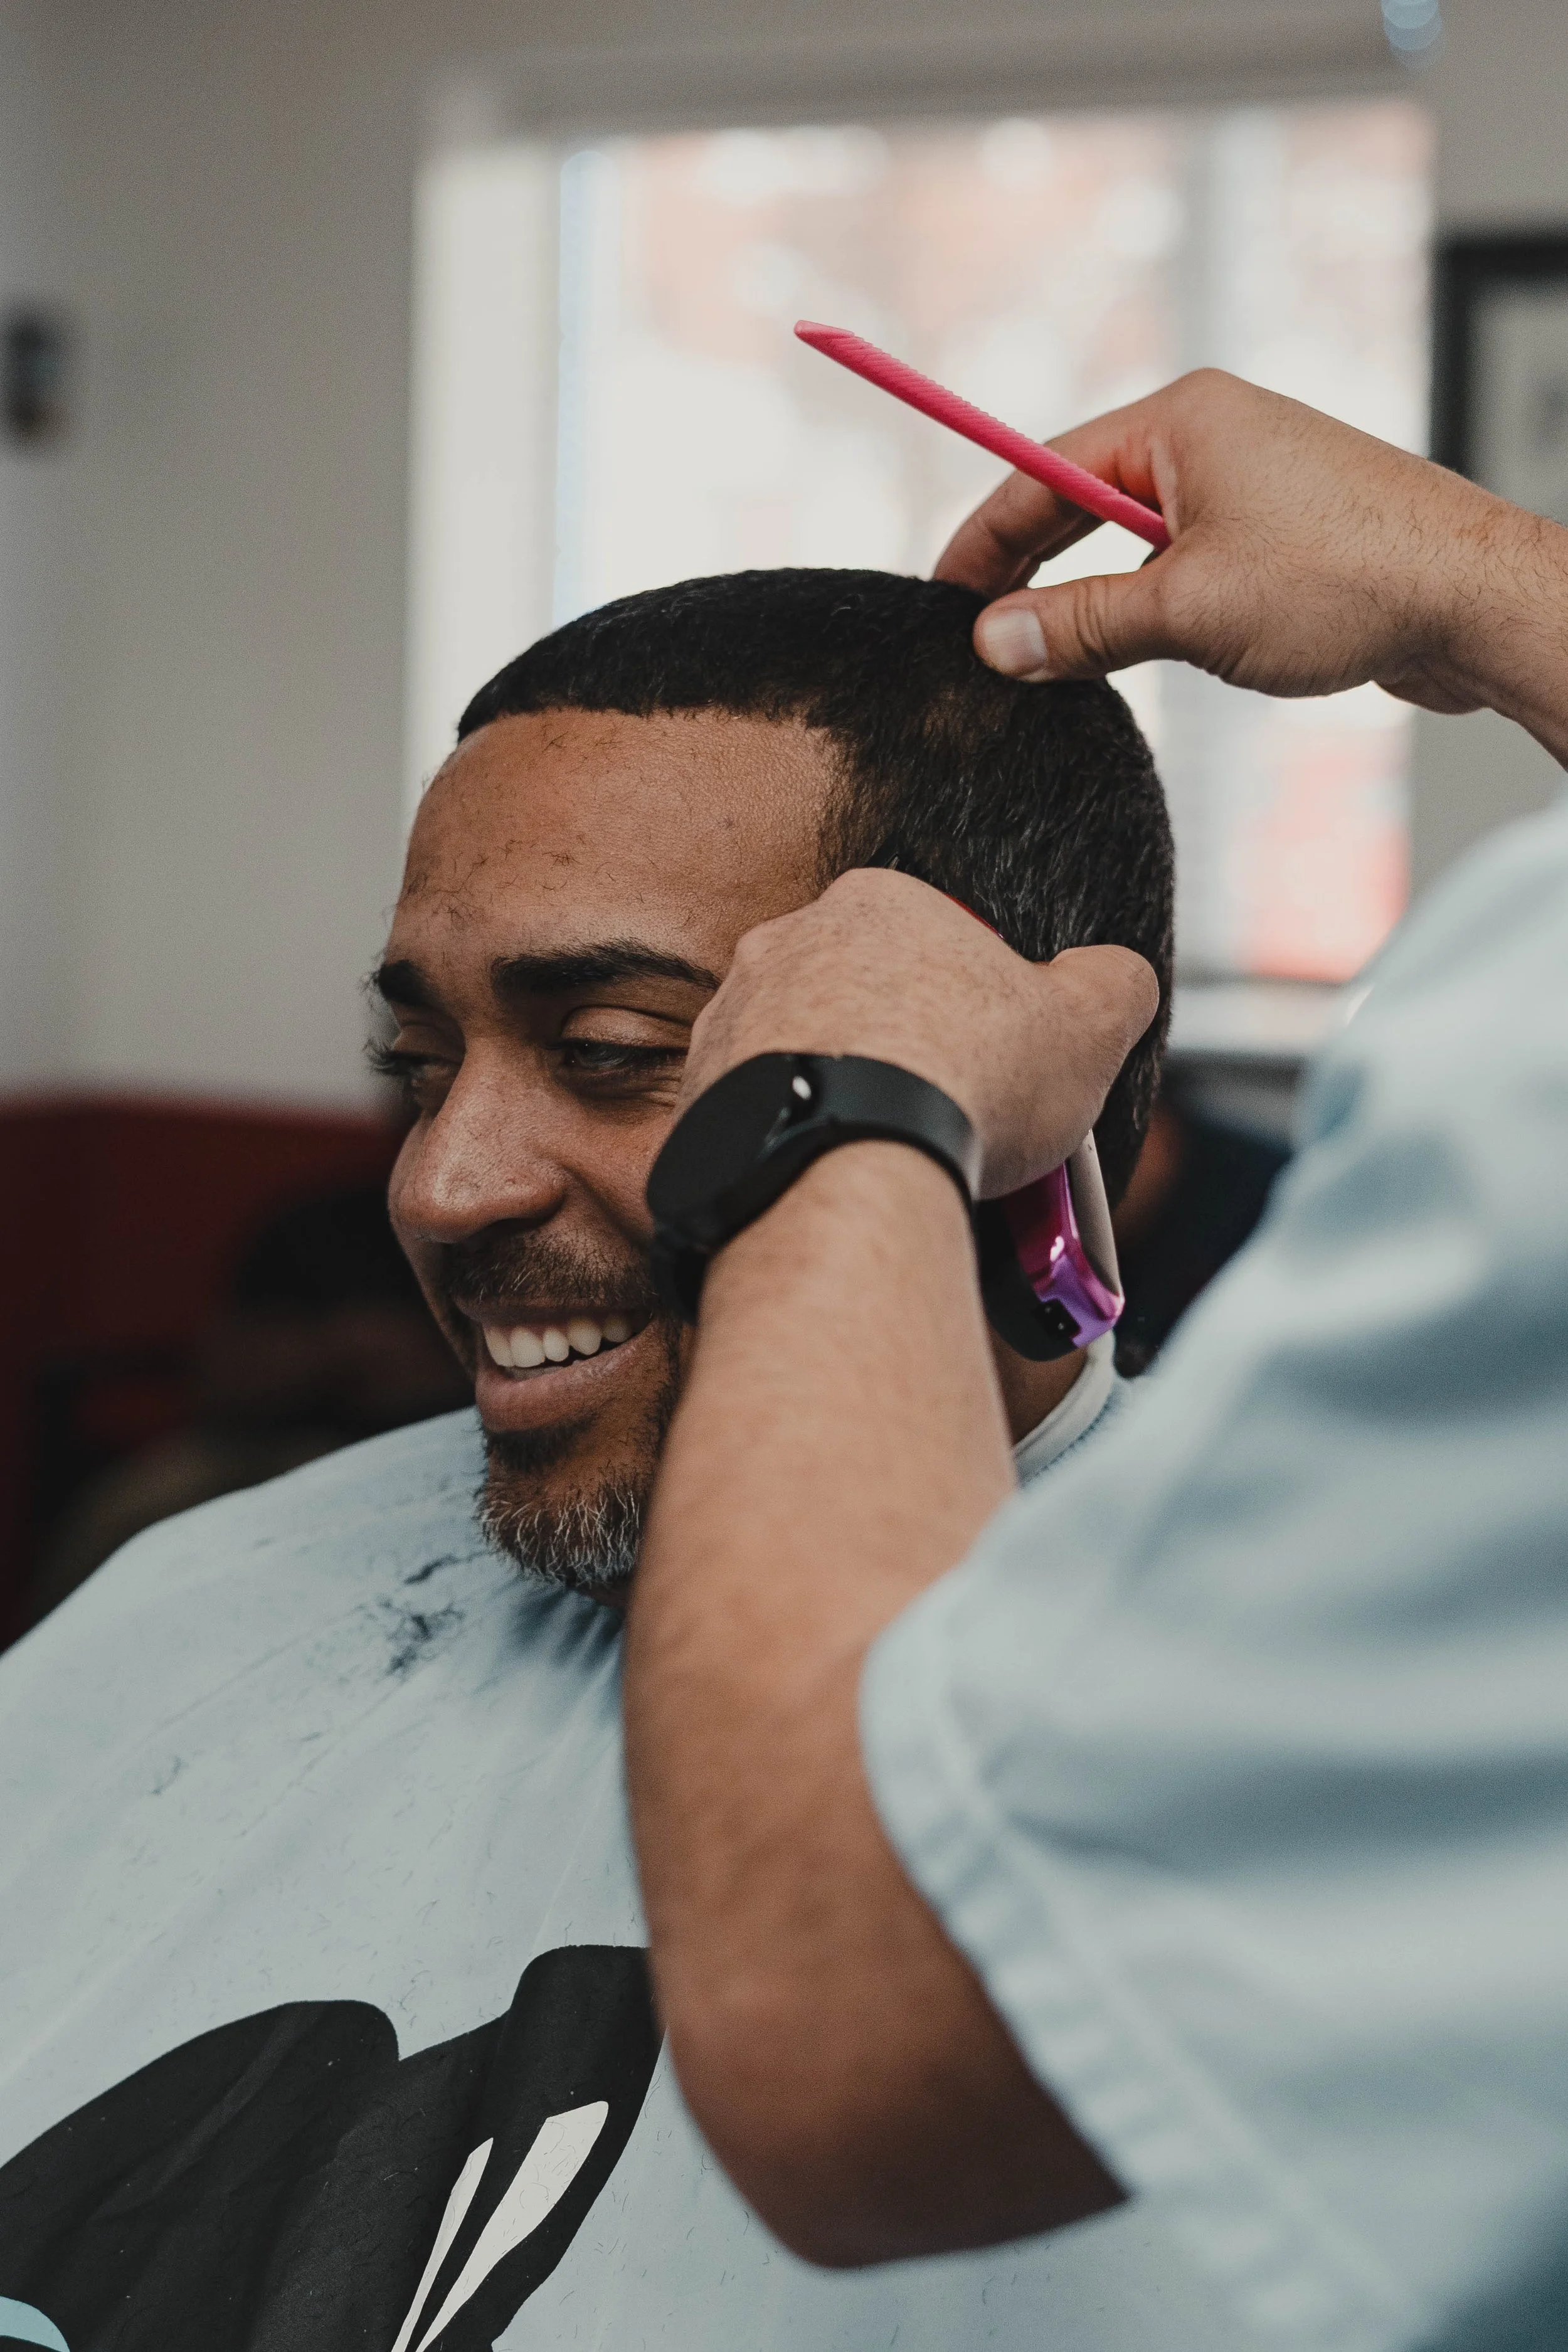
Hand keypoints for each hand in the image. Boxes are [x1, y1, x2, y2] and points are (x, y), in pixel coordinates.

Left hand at [680, 868, 1157, 1196]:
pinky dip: (800, 1147)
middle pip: (866, 1000)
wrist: (847, 1162)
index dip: (981, 1012)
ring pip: (808, 1058)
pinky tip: (837, 1181)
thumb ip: (1112, 982)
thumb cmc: (967, 1079)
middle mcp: (785, 944)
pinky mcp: (697, 1096)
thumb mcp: (1089, 1022)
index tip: (998, 1069)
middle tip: (953, 1119)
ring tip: (895, 1159)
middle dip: (909, 1054)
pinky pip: (762, 1119)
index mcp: (877, 904)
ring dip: (849, 1098)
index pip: (939, 946)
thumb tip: (1114, 978)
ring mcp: (730, 1019)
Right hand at [935, 369, 1567, 761]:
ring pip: (1140, 545)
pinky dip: (1157, 609)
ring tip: (1070, 659)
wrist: (1471, 602)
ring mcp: (1255, 484)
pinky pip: (1190, 568)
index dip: (985, 535)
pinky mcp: (1286, 534)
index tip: (943, 591)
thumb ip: (1081, 626)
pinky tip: (1152, 654)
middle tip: (985, 636)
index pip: (1045, 468)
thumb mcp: (1186, 610)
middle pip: (1086, 502)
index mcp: (1182, 420)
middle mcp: (1216, 437)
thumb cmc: (1347, 578)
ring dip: (1104, 599)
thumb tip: (997, 642)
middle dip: (1036, 570)